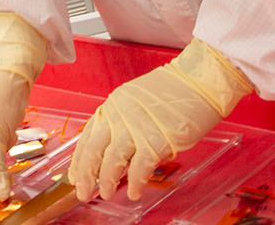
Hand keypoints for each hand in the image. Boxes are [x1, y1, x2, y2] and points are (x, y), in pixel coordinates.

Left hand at [70, 39, 252, 202]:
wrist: (199, 81)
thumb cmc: (175, 90)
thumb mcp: (137, 101)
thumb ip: (123, 121)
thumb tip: (116, 147)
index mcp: (113, 105)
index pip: (88, 136)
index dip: (80, 159)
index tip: (75, 175)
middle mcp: (119, 115)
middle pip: (94, 150)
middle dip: (86, 175)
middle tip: (84, 192)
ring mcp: (136, 128)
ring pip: (112, 161)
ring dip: (107, 181)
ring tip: (106, 193)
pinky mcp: (156, 140)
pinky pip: (139, 168)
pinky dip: (135, 182)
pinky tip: (134, 191)